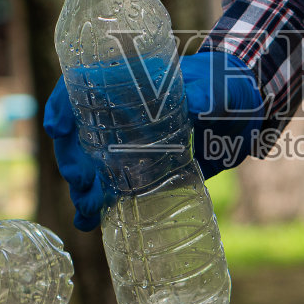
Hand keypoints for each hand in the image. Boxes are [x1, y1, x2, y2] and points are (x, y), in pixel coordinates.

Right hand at [43, 51, 263, 230]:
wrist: (245, 115)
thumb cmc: (225, 87)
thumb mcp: (216, 88)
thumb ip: (205, 94)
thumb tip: (194, 103)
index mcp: (129, 82)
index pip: (80, 85)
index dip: (62, 104)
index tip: (58, 128)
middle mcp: (119, 114)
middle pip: (77, 133)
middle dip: (71, 158)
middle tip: (80, 181)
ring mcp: (127, 144)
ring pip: (88, 164)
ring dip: (80, 187)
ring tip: (85, 209)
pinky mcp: (140, 170)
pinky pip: (109, 187)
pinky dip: (96, 205)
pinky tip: (89, 221)